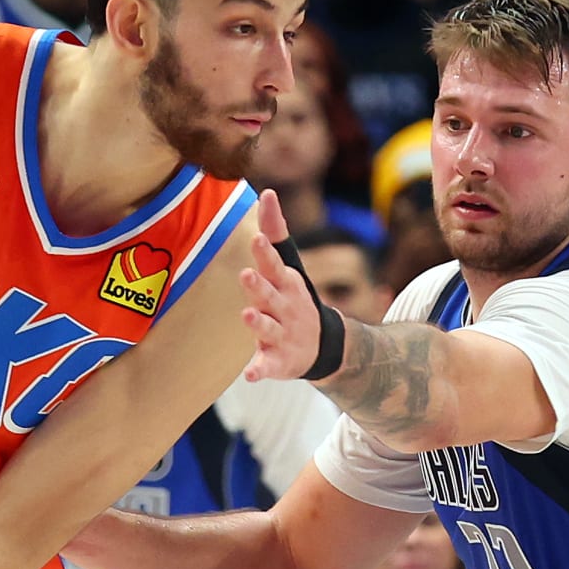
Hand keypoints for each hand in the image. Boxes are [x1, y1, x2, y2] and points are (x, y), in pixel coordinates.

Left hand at [239, 190, 324, 382]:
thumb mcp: (288, 267)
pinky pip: (267, 366)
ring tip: (248, 315)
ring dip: (259, 323)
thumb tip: (267, 192)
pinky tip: (250, 375)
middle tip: (246, 274)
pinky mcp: (278, 360)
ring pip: (268, 329)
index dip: (265, 253)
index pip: (273, 265)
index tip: (256, 239)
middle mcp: (285, 308)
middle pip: (270, 295)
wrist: (322, 346)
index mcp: (285, 284)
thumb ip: (275, 232)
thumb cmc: (293, 298)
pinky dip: (260, 370)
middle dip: (259, 286)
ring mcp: (283, 335)